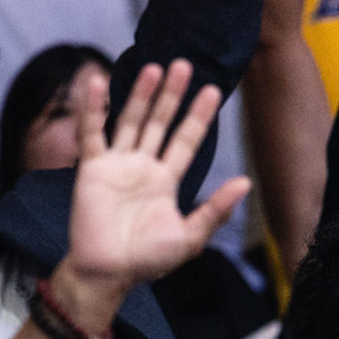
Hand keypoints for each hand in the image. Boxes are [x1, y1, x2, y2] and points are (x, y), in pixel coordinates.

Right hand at [54, 59, 250, 330]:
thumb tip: (246, 182)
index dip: (198, 116)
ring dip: (141, 95)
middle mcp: (143, 167)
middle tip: (184, 65)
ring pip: (131, 121)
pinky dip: (94, 109)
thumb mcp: (189, 237)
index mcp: (167, 180)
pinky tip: (97, 81)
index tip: (213, 90)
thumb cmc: (147, 261)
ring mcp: (117, 165)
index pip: (186, 140)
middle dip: (171, 95)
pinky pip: (93, 133)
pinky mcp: (92, 169)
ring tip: (154, 66)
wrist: (108, 274)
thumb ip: (215, 210)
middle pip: (160, 123)